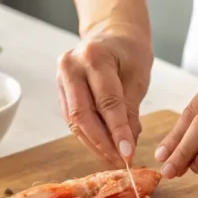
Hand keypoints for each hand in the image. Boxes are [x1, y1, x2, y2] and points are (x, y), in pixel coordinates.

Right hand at [57, 30, 152, 166]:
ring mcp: (61, 78)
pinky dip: (88, 135)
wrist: (113, 36)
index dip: (117, 131)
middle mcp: (71, 66)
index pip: (106, 101)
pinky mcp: (60, 90)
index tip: (128, 153)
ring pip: (74, 120)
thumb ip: (129, 112)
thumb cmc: (128, 54)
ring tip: (113, 158)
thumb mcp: (137, 78)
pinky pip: (72, 118)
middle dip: (102, 142)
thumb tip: (127, 146)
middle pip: (82, 114)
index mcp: (94, 56)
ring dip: (94, 143)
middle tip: (119, 161)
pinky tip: (102, 147)